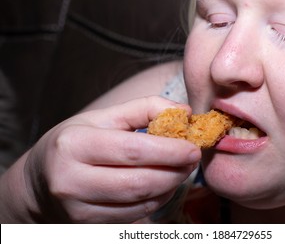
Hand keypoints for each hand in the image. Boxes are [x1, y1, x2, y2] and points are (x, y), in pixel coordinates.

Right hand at [22, 96, 199, 222]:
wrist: (39, 182)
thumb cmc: (74, 142)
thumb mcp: (102, 117)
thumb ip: (144, 109)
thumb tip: (183, 111)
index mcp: (74, 145)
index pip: (132, 151)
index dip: (169, 151)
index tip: (193, 148)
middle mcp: (72, 181)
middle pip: (140, 183)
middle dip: (175, 171)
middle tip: (192, 159)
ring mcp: (79, 209)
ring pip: (141, 203)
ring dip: (170, 186)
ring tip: (180, 169)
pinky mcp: (89, 226)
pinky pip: (135, 216)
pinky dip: (157, 200)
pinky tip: (162, 185)